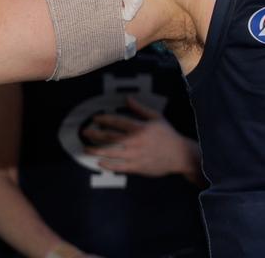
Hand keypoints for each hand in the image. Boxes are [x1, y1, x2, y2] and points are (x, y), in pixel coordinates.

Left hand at [82, 96, 200, 179]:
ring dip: (96, 150)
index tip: (95, 119)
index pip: (118, 122)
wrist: (179, 155)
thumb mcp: (157, 118)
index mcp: (141, 127)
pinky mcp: (137, 167)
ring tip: (85, 148)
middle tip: (85, 132)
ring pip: (112, 152)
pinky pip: (119, 166)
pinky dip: (108, 164)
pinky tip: (99, 162)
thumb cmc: (167, 135)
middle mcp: (136, 141)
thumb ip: (140, 109)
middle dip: (95, 134)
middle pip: (111, 137)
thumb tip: (127, 99)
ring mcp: (136, 155)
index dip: (104, 119)